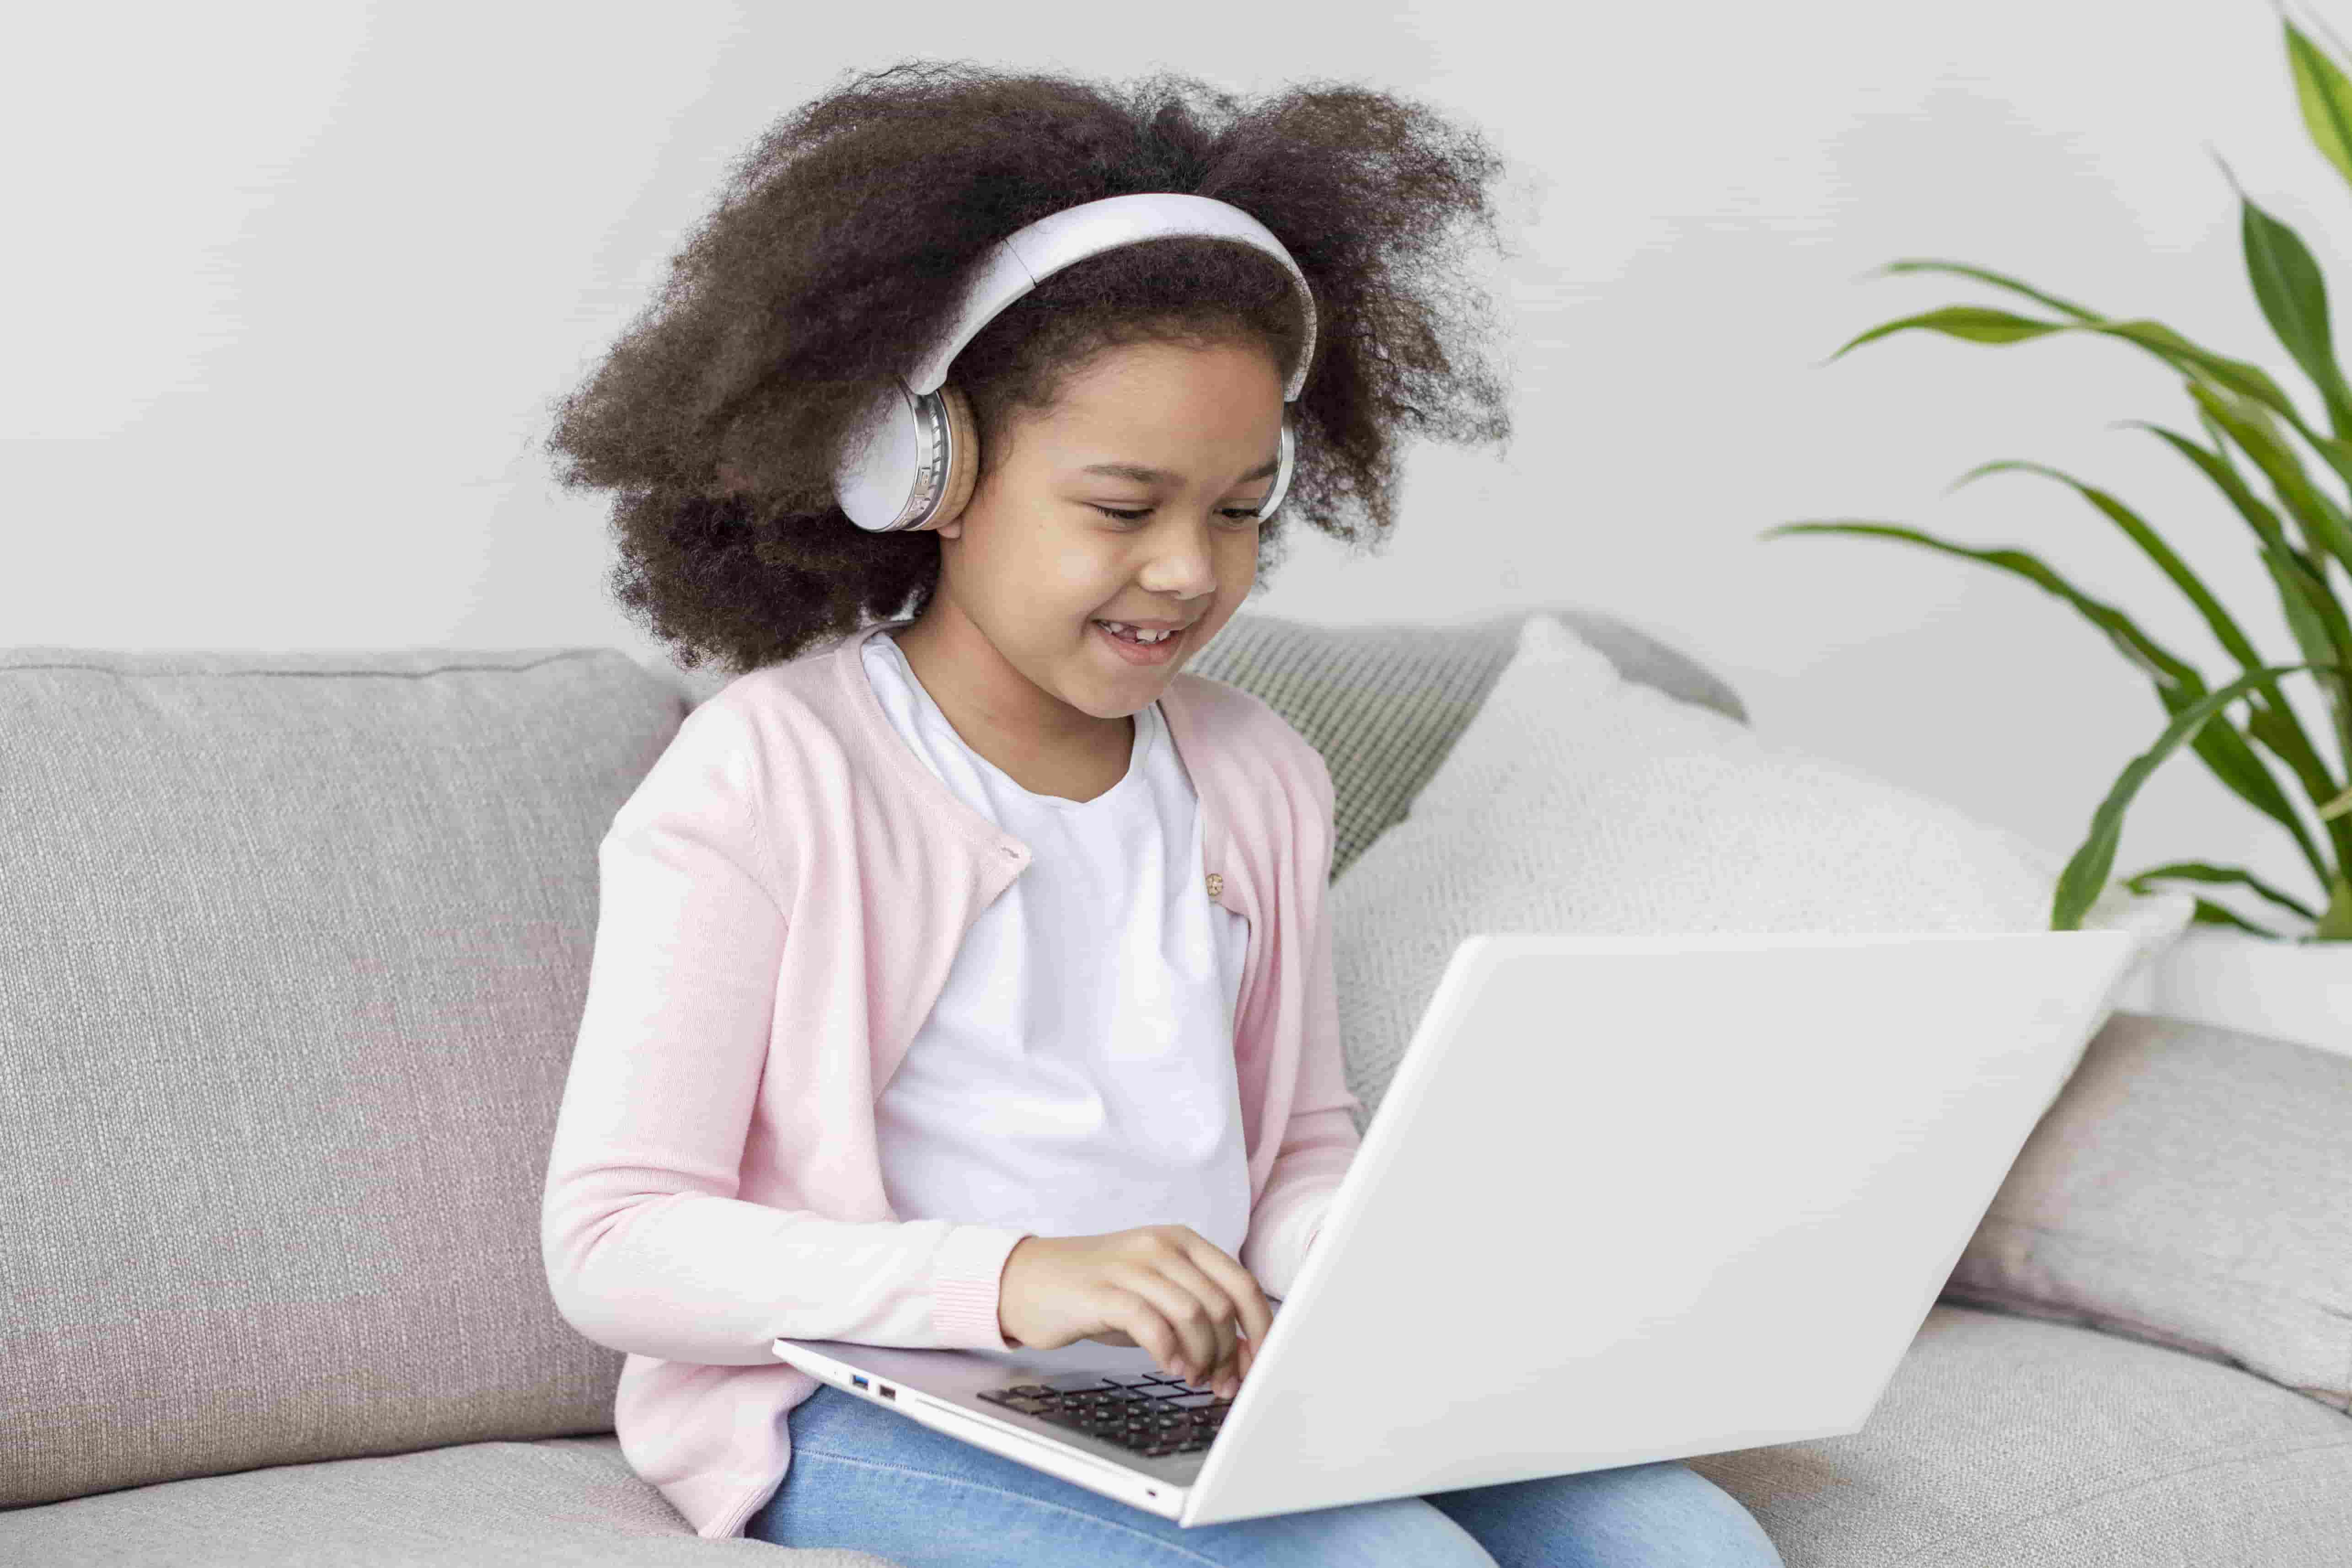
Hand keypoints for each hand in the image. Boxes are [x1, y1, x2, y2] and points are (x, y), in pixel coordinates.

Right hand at [996, 1225, 1271, 1398]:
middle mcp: (1161, 1245)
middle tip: (1219, 1382)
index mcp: (1182, 1241)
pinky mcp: (1103, 1291)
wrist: (1028, 1281)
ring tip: (1191, 1377)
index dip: (1260, 1328)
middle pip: (1222, 1303)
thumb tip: (1244, 1358)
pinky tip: (1167, 1366)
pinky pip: (1152, 1324)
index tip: (1263, 1364)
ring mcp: (1131, 1265)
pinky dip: (1168, 1352)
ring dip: (1202, 1357)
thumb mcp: (1155, 1297)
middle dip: (1229, 1352)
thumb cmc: (1098, 1293)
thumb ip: (1198, 1317)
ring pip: (1193, 1314)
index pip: (1242, 1282)